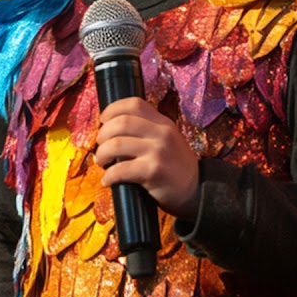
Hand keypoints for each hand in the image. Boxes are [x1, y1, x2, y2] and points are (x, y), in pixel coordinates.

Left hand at [93, 97, 200, 217]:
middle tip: (100, 146)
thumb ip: (148, 130)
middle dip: (103, 134)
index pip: (134, 104)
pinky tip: (108, 181)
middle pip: (121, 122)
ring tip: (102, 162)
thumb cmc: (174, 167)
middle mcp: (162, 133)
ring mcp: (158, 151)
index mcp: (163, 123)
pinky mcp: (154, 171)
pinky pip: (121, 169)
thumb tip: (110, 128)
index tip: (103, 120)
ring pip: (116, 144)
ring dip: (102, 154)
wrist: (195, 192)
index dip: (112, 109)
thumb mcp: (167, 141)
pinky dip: (109, 176)